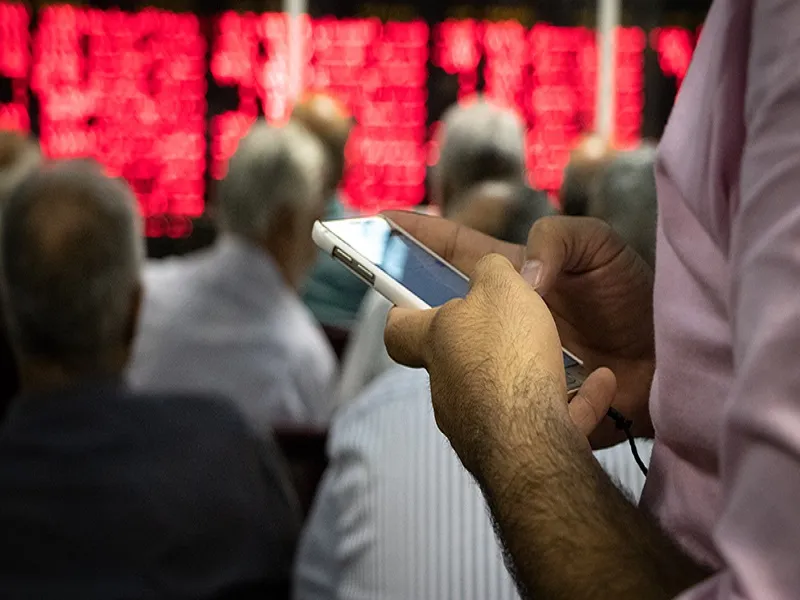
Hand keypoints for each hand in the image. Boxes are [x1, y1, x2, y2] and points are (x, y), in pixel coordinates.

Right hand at [383, 211, 654, 447]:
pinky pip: (494, 395)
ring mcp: (510, 357)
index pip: (455, 250)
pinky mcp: (524, 394)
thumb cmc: (636, 297)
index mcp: (513, 277)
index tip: (380, 223)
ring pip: (459, 356)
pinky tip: (506, 392)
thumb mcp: (600, 246)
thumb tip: (520, 279)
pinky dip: (492, 392)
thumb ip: (556, 241)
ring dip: (442, 353)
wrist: (672, 361)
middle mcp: (502, 317)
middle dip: (409, 299)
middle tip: (384, 293)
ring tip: (432, 352)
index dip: (418, 235)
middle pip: (443, 305)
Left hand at [385, 253, 616, 478]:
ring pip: (504, 393)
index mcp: (437, 342)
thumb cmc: (507, 357)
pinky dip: (574, 401)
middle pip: (457, 361)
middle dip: (484, 342)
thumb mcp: (500, 288)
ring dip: (533, 374)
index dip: (404, 311)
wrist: (532, 438)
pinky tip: (601, 382)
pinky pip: (548, 420)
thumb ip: (492, 270)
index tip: (411, 300)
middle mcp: (449, 386)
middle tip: (512, 321)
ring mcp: (478, 423)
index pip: (400, 328)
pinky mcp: (516, 450)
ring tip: (569, 354)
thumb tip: (486, 268)